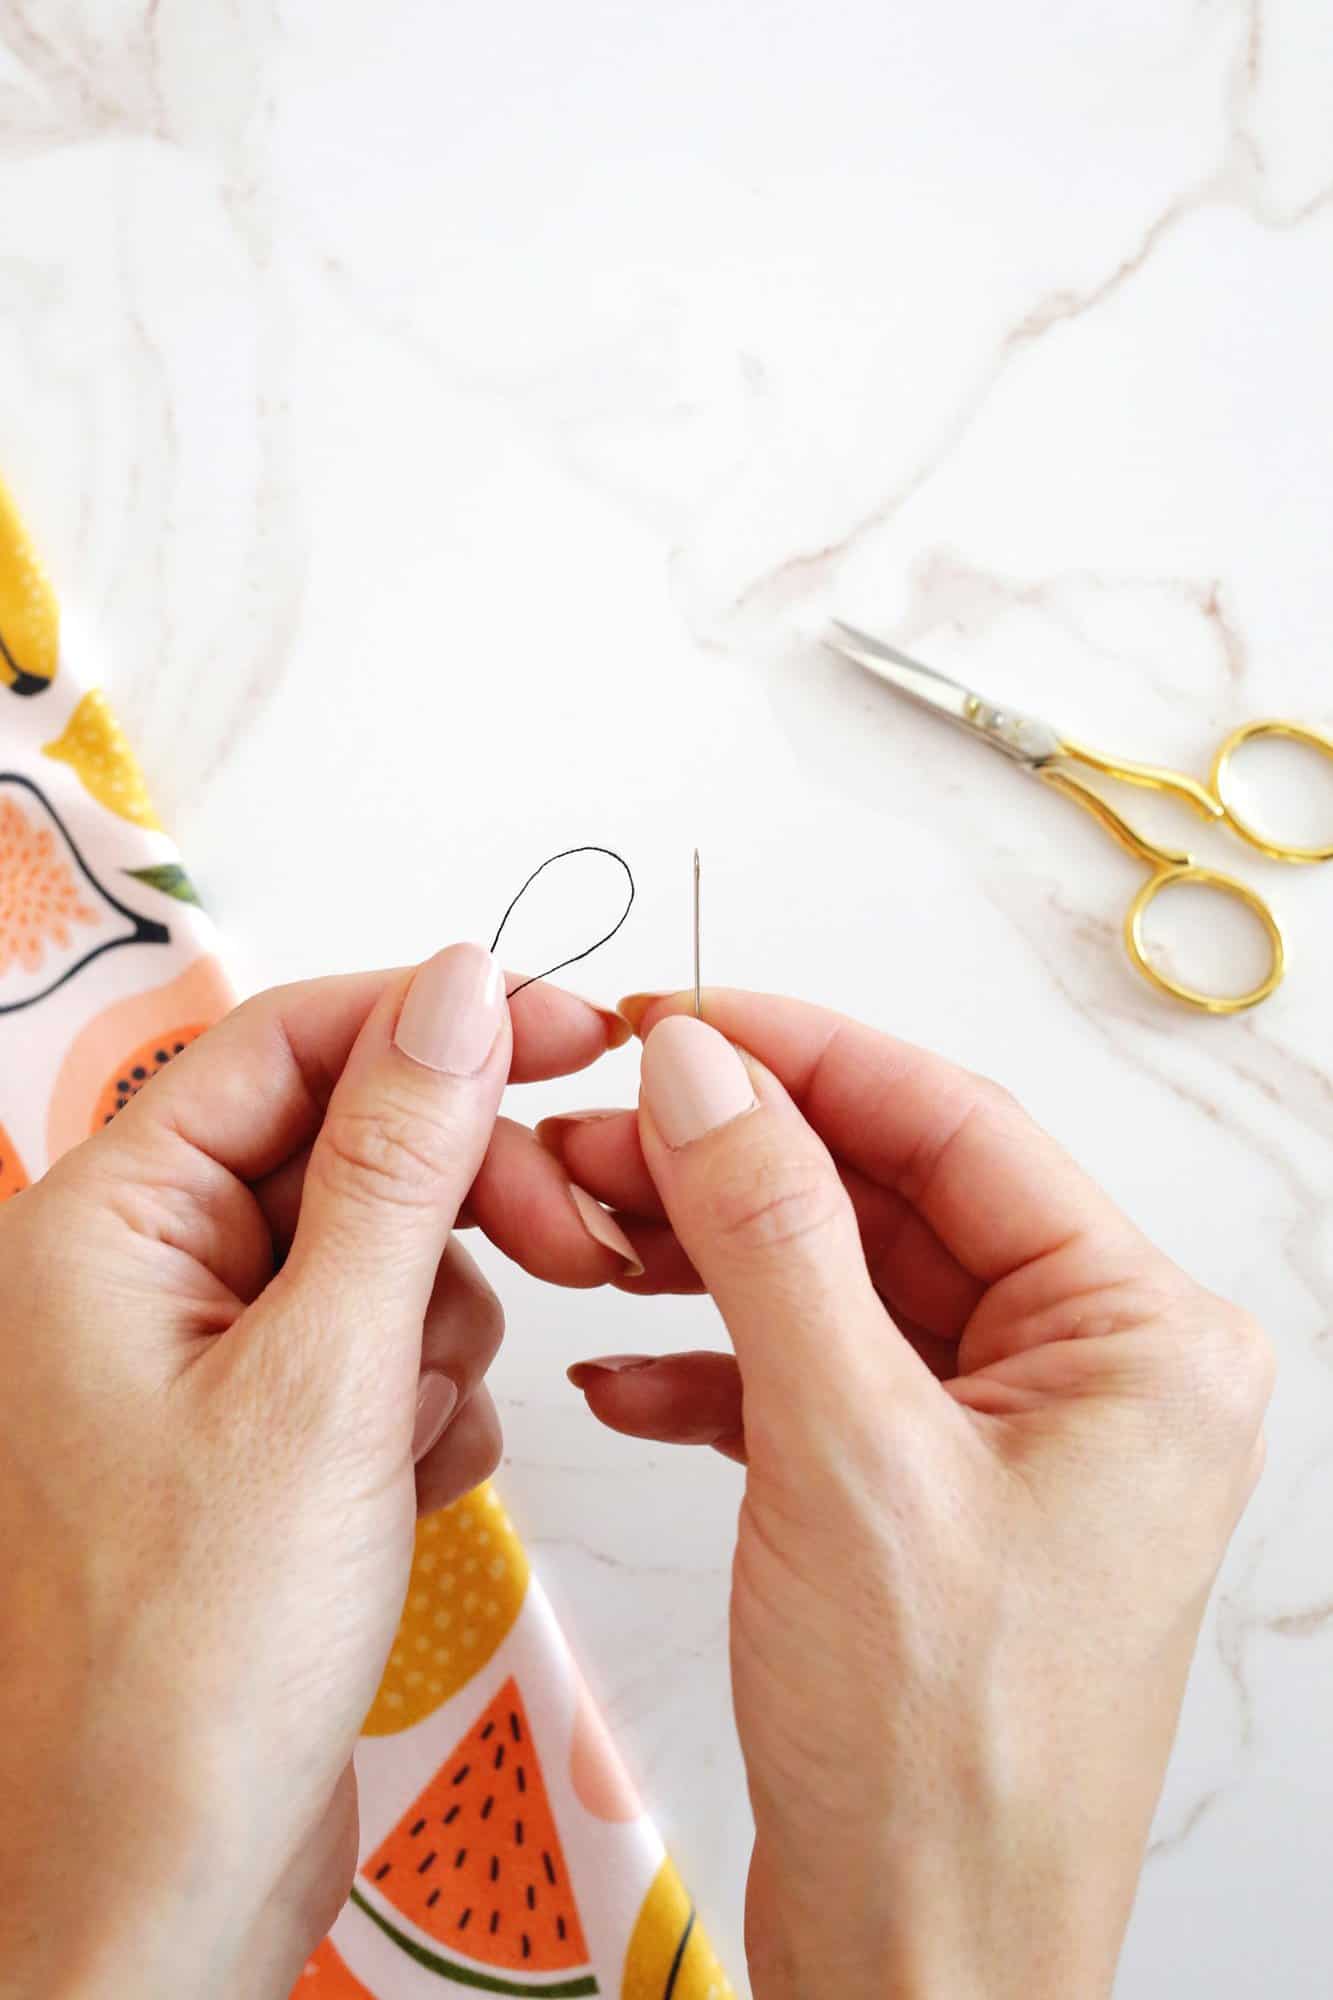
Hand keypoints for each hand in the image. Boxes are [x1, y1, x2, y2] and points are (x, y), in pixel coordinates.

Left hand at [0, 948, 641, 1999]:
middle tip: (568, 1245)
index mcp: (108, 1228)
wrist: (165, 1890)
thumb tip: (457, 988)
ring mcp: (205, 1363)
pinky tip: (407, 1495)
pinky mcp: (265, 1442)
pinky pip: (387, 1354)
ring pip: (386, 1256)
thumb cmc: (190, 1662)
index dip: (434, 1021)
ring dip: (443, 1330)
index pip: (285, 1043)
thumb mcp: (326, 1381)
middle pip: (348, 1146)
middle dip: (461, 1200)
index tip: (569, 1031)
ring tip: (420, 1436)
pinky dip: (427, 1406)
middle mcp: (145, 1277)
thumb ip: (400, 1166)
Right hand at [542, 991, 1273, 1999]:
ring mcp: (1007, 1438)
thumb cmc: (943, 1761)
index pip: (957, 1126)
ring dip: (706, 1258)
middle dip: (731, 1164)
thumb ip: (771, 1232)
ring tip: (582, 1236)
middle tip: (596, 1127)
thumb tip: (705, 1069)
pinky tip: (619, 1379)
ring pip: (839, 1283)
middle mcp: (1092, 1374)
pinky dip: (713, 1369)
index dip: (804, 1054)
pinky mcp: (927, 1497)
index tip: (676, 1017)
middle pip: (890, 1198)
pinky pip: (816, 1379)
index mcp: (1138, 1339)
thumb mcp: (844, 1453)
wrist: (922, 1972)